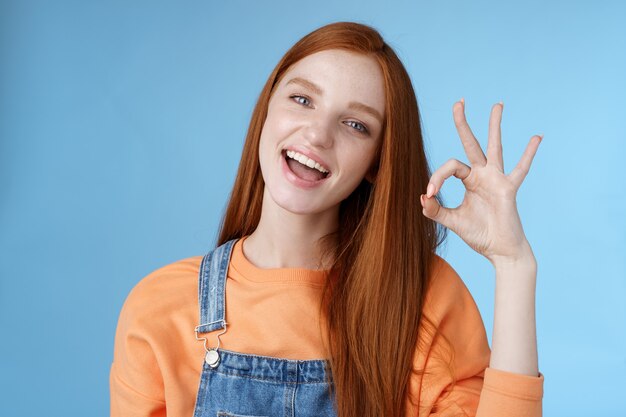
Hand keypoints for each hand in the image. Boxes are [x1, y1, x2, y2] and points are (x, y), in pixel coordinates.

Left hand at [420, 99, 541, 264]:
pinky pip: (520, 169)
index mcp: (469, 180)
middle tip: (458, 101)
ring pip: (495, 147)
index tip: (430, 193)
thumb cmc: (478, 234)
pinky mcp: (508, 189)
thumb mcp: (452, 221)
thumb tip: (421, 197)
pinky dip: (528, 154)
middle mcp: (482, 175)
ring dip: (494, 126)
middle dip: (463, 123)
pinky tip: (537, 137)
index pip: (450, 167)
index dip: (437, 176)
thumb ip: (436, 210)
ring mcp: (497, 180)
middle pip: (471, 143)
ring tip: (497, 105)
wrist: (499, 250)